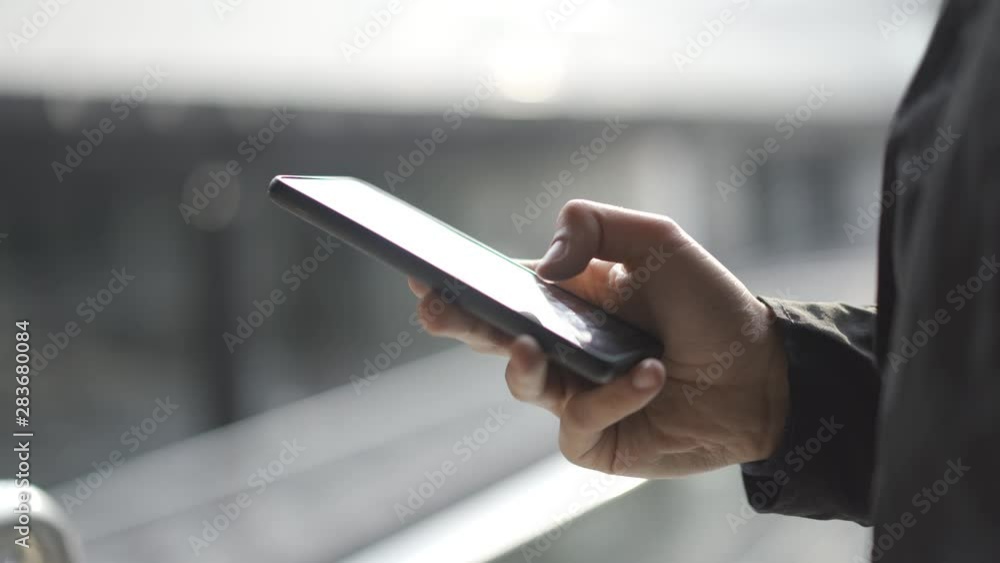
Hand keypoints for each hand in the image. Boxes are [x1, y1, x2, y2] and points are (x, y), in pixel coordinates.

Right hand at [408, 200, 787, 477]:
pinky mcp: (594, 436)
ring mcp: (574, 393)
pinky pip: (577, 421)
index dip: (459, 282)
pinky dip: (611, 398)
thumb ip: (597, 228)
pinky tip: (648, 376)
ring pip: (522, 382)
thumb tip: (543, 264)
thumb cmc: (707, 305)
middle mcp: (562, 346)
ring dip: (526, 365)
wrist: (762, 374)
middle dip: (459, 322)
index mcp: (567, 298)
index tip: (423, 272)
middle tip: (436, 309)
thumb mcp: (659, 241)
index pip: (501, 288)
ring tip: (533, 346)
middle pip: (492, 336)